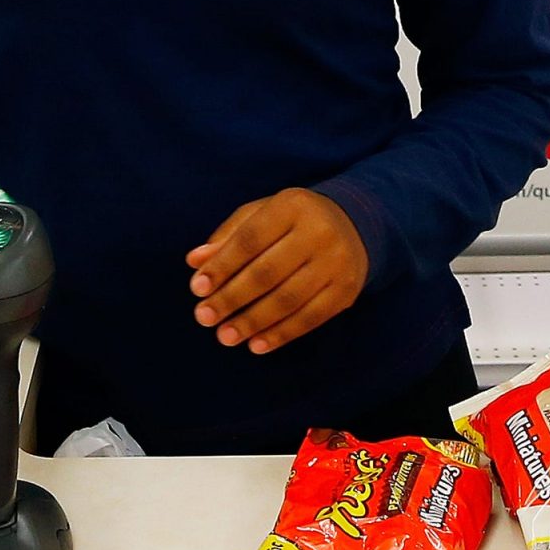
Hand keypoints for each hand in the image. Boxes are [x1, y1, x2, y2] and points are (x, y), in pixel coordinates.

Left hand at [186, 188, 368, 354]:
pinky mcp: (347, 290)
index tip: (197, 289)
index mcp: (293, 205)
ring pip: (288, 299)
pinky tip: (256, 345)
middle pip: (267, 272)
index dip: (222, 266)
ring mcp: (336, 262)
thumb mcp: (263, 214)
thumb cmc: (293, 221)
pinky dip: (281, 334)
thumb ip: (229, 236)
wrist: (354, 225)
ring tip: (224, 336)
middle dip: (231, 298)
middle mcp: (319, 231)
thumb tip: (195, 261)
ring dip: (252, 322)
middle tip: (204, 317)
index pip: (250, 239)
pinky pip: (310, 318)